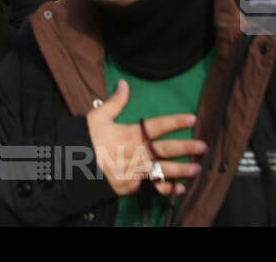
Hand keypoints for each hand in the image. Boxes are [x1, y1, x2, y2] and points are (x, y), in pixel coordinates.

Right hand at [85, 80, 204, 197]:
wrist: (71, 169)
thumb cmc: (84, 141)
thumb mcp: (97, 117)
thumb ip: (114, 102)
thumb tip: (124, 84)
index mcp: (130, 134)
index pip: (157, 126)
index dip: (175, 122)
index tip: (192, 119)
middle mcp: (137, 153)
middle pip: (165, 149)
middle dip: (186, 148)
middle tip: (204, 147)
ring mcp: (135, 172)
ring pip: (163, 171)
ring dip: (181, 170)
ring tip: (197, 170)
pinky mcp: (131, 187)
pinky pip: (152, 188)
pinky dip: (166, 190)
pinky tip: (179, 190)